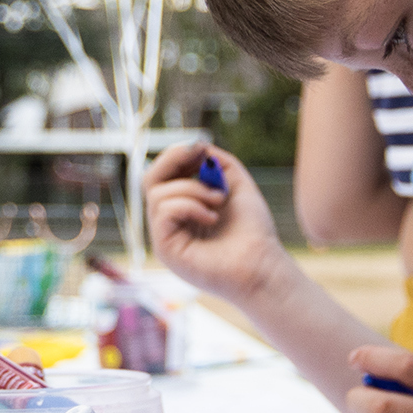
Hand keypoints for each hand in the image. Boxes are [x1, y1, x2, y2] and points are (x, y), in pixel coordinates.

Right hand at [143, 143, 288, 302]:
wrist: (262, 266)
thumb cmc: (253, 232)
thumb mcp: (236, 184)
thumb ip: (216, 162)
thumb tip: (196, 146)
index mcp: (183, 207)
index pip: (164, 174)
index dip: (177, 155)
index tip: (201, 148)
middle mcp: (169, 221)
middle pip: (149, 179)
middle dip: (172, 159)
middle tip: (198, 154)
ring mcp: (165, 236)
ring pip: (158, 193)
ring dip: (192, 189)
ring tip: (218, 200)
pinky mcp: (165, 248)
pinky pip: (164, 211)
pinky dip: (189, 206)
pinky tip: (212, 217)